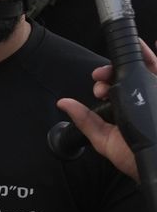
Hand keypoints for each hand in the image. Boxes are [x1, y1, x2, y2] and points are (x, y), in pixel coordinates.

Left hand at [55, 39, 156, 180]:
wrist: (155, 166)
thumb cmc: (133, 156)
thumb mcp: (104, 139)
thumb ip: (85, 121)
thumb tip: (63, 103)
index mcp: (125, 108)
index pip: (115, 86)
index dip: (104, 80)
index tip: (97, 85)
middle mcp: (143, 100)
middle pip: (130, 75)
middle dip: (113, 71)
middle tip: (102, 76)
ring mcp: (155, 97)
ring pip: (149, 71)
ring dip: (136, 60)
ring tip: (124, 58)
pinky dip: (156, 59)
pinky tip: (154, 45)